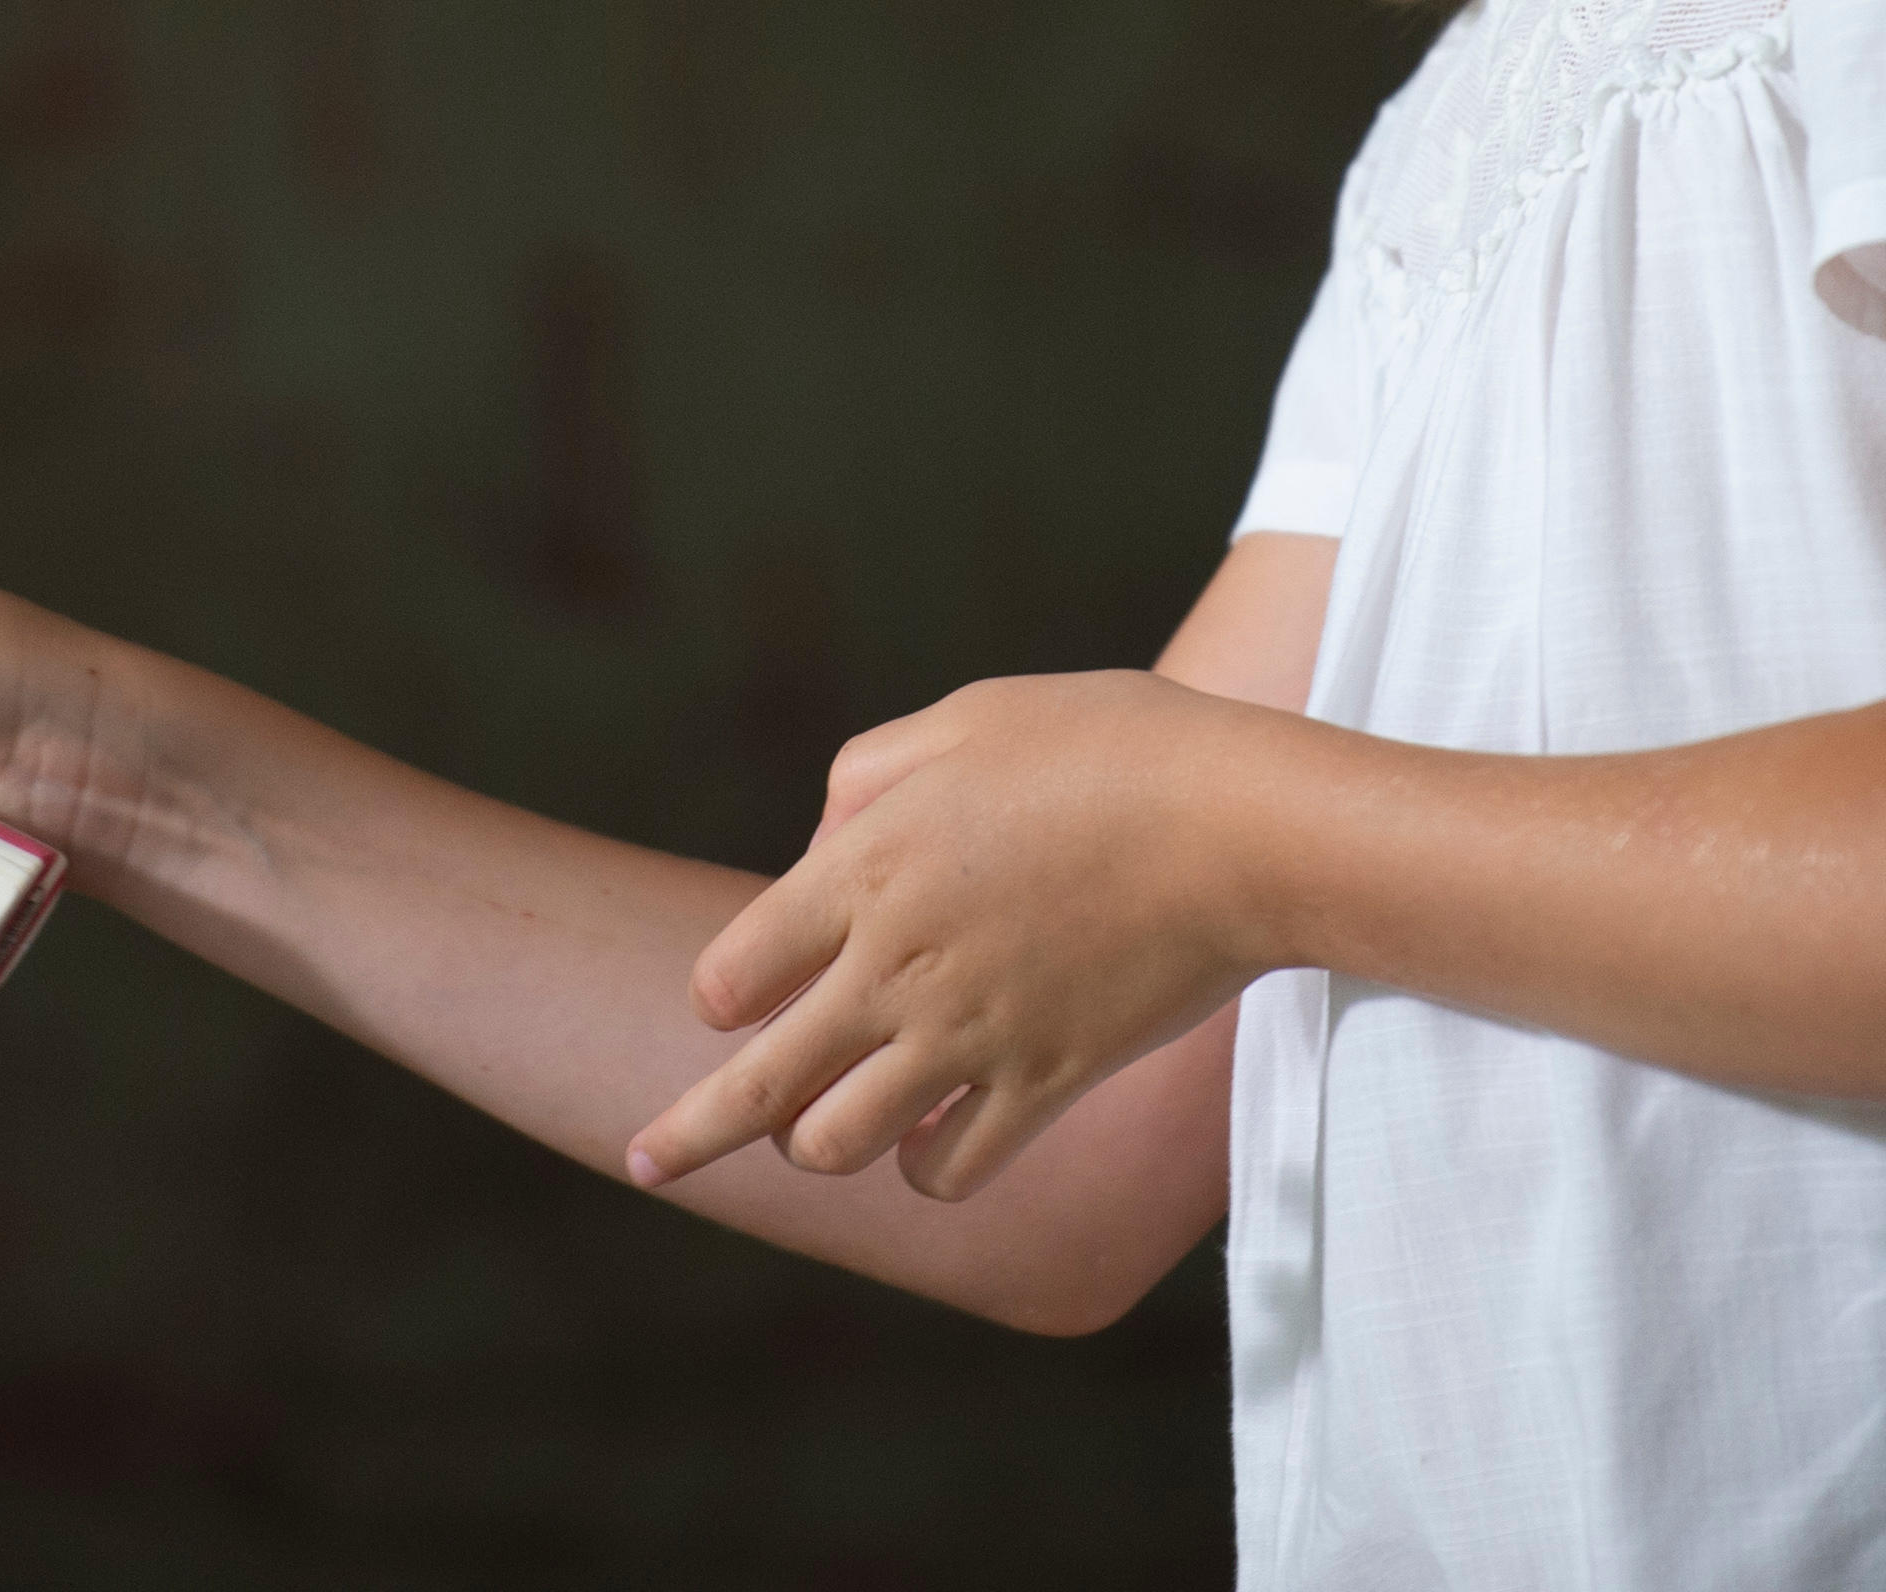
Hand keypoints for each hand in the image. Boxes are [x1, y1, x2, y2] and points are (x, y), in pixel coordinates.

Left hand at [628, 670, 1279, 1202]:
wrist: (1241, 826)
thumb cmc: (1111, 747)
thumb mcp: (970, 717)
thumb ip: (869, 774)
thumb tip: (822, 842)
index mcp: (866, 869)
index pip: (730, 975)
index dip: (722, 992)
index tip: (729, 998)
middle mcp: (898, 968)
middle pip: (757, 1088)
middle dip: (687, 1135)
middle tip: (644, 1163)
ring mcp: (968, 1037)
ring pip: (840, 1145)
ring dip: (825, 1142)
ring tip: (830, 1132)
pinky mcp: (1044, 1083)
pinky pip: (951, 1170)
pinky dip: (928, 1167)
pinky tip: (932, 1146)